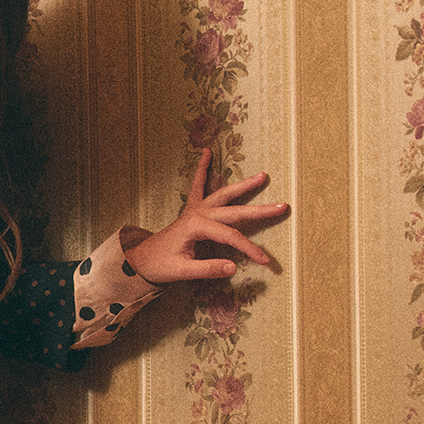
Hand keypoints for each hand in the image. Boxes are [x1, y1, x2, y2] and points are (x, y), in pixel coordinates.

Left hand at [125, 149, 289, 289]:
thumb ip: (207, 269)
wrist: (141, 261)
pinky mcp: (191, 209)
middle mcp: (198, 213)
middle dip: (260, 211)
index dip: (249, 248)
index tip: (265, 261)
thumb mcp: (182, 272)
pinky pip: (197, 186)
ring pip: (224, 194)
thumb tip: (233, 268)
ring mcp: (195, 209)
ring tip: (263, 176)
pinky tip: (206, 152)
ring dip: (243, 186)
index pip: (230, 236)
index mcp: (196, 226)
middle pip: (235, 211)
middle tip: (282, 206)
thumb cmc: (160, 266)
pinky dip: (202, 169)